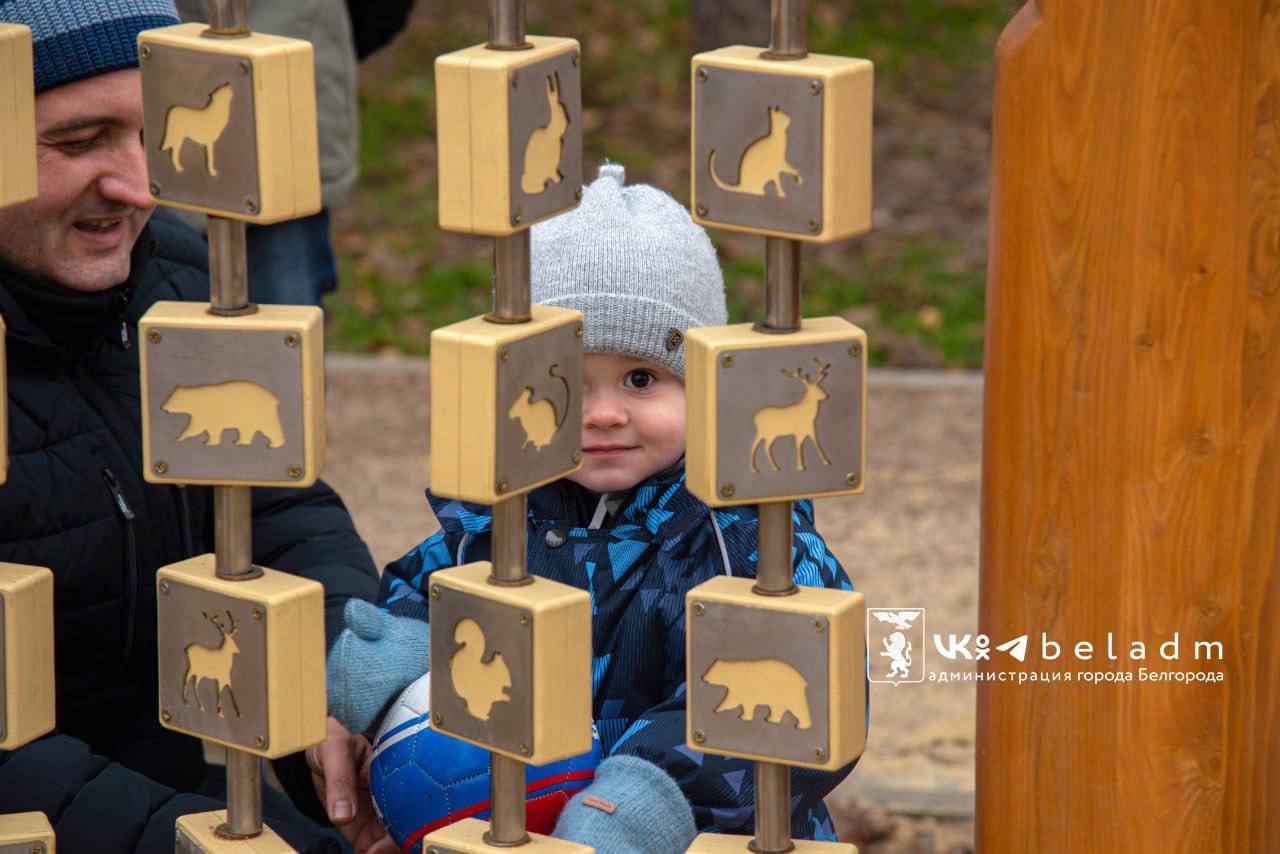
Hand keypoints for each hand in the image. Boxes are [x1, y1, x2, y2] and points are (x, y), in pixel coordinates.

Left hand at [307, 716, 396, 852]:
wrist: (317, 745)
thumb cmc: (331, 738)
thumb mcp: (334, 750)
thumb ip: (340, 780)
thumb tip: (344, 815)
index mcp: (390, 772)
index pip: (404, 804)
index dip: (397, 829)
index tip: (378, 847)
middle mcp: (389, 792)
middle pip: (403, 824)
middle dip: (391, 845)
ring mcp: (377, 808)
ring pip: (389, 836)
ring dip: (381, 849)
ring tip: (364, 853)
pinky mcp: (362, 820)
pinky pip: (371, 841)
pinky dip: (369, 851)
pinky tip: (360, 852)